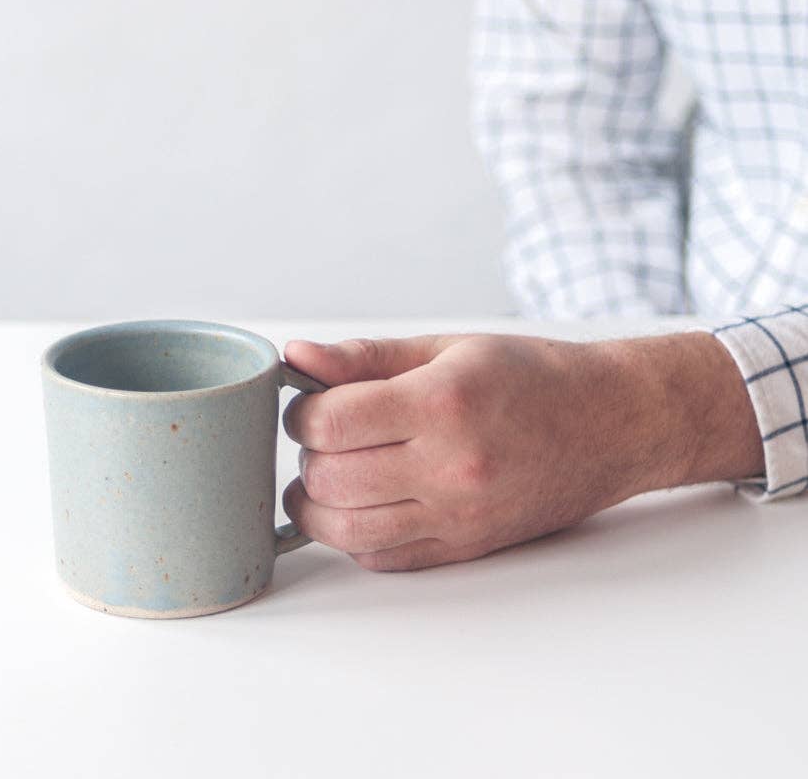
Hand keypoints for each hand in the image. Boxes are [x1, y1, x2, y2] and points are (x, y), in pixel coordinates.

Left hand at [281, 330, 763, 570]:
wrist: (610, 423)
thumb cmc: (530, 377)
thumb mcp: (445, 347)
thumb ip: (363, 357)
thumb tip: (297, 358)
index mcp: (441, 404)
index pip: (330, 423)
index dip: (303, 412)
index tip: (312, 403)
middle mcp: (450, 466)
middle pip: (330, 479)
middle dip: (309, 456)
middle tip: (323, 436)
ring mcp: (459, 515)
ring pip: (346, 530)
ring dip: (318, 504)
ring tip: (328, 474)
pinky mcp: (466, 548)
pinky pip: (382, 558)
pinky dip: (355, 536)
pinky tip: (365, 503)